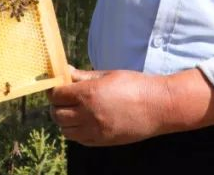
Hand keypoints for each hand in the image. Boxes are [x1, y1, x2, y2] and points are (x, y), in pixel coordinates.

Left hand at [49, 66, 213, 146]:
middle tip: (64, 99)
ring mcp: (95, 131)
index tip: (59, 87)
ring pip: (65, 130)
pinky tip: (84, 121)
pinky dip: (76, 131)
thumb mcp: (107, 75)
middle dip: (57, 106)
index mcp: (89, 94)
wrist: (158, 106)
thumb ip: (83, 76)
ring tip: (74, 110)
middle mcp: (89, 114)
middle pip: (57, 114)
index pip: (57, 95)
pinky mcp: (102, 142)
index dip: (55, 90)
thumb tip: (65, 71)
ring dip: (65, 120)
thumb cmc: (134, 85)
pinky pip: (79, 139)